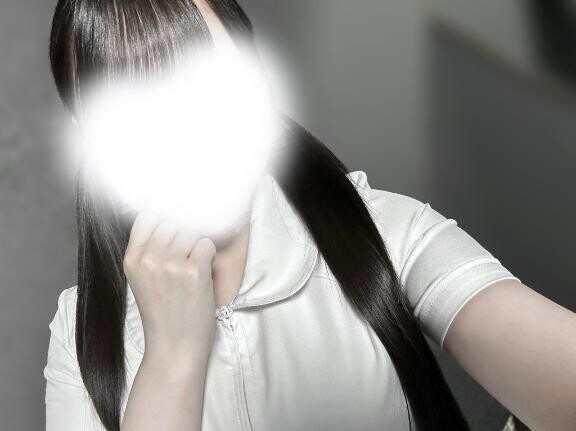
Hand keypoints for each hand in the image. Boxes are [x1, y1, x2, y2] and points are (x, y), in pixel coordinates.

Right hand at [123, 211, 217, 362]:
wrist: (175, 348)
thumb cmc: (163, 314)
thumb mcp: (141, 279)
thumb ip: (147, 250)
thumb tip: (166, 219)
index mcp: (132, 259)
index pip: (148, 217)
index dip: (163, 223)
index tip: (171, 237)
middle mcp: (149, 259)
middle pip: (173, 222)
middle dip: (183, 235)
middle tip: (185, 259)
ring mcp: (172, 265)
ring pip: (191, 231)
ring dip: (197, 245)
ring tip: (193, 268)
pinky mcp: (194, 272)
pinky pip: (207, 244)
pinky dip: (209, 256)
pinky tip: (202, 274)